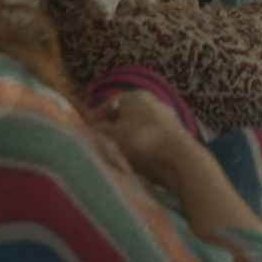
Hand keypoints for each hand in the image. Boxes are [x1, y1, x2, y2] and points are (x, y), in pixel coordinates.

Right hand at [88, 89, 203, 174]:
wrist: (180, 161)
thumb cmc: (140, 142)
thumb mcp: (110, 136)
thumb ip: (93, 131)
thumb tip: (81, 129)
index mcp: (136, 96)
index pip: (108, 106)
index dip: (95, 121)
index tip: (87, 136)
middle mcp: (154, 103)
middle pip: (124, 119)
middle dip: (112, 134)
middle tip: (102, 149)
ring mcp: (169, 120)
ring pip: (139, 132)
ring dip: (128, 145)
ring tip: (119, 160)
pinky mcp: (178, 138)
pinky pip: (153, 144)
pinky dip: (144, 152)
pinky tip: (139, 166)